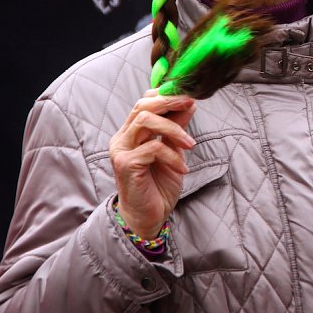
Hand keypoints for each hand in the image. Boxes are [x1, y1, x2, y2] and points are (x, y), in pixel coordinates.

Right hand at [109, 89, 196, 238]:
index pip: (144, 102)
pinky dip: (172, 155)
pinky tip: (182, 169)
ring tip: (191, 144)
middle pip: (142, 106)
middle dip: (169, 102)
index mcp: (131, 133)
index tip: (188, 96)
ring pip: (145, 121)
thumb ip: (177, 128)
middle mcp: (122, 138)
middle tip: (191, 104)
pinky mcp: (125, 165)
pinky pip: (153, 148)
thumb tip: (190, 104)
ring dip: (174, 129)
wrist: (148, 217)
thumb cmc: (159, 185)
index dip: (165, 96)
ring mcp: (121, 150)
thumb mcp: (174, 151)